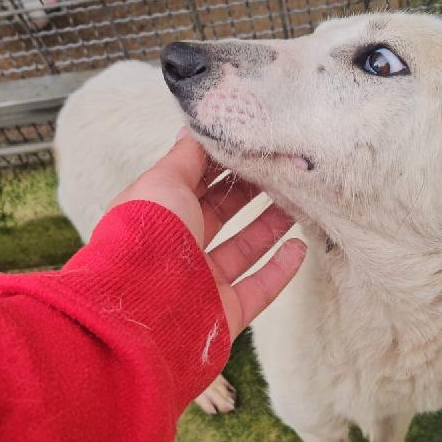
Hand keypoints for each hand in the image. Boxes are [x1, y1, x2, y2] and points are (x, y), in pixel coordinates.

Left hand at [110, 129, 305, 339]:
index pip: (193, 184)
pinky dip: (281, 269)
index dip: (221, 164)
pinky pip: (259, 288)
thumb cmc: (146, 237)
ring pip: (243, 249)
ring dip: (270, 226)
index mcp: (158, 216)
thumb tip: (194, 129)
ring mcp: (202, 283)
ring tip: (297, 201)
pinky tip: (299, 246)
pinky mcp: (225, 312)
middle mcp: (178, 249)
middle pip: (220, 215)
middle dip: (248, 192)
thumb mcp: (162, 182)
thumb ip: (184, 157)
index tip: (252, 144)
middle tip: (280, 168)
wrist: (142, 311)